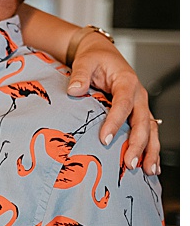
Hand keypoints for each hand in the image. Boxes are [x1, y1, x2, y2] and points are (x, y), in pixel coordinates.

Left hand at [67, 33, 159, 174]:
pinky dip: (150, 148)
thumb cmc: (95, 59)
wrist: (102, 55)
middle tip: (129, 163)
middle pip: (142, 122)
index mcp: (126, 82)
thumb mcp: (85, 62)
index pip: (122, 105)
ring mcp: (140, 105)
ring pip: (150, 130)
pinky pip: (148, 132)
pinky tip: (149, 165)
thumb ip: (80, 75)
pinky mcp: (138, 113)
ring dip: (150, 151)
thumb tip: (74, 90)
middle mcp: (138, 96)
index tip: (104, 139)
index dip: (115, 122)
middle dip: (137, 144)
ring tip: (147, 170)